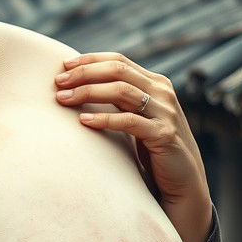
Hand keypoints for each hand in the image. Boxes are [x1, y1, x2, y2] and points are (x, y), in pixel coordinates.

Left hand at [55, 51, 212, 241]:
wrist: (182, 181)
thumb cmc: (152, 150)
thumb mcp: (136, 118)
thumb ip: (119, 102)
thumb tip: (80, 88)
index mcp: (155, 83)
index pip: (118, 61)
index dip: (90, 60)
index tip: (63, 65)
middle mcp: (162, 92)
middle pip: (118, 71)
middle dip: (84, 73)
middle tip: (58, 82)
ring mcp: (165, 112)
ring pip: (122, 91)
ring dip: (88, 92)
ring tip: (63, 99)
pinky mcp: (164, 135)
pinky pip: (129, 122)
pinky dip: (104, 119)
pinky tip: (83, 121)